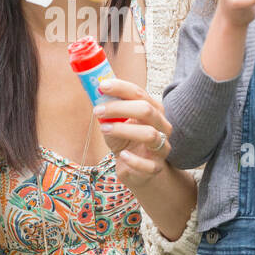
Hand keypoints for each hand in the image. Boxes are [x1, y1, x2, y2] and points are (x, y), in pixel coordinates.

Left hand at [92, 77, 173, 192]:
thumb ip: (109, 109)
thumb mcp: (116, 122)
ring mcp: (161, 147)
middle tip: (98, 110)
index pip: (140, 93)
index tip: (102, 86)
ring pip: (149, 134)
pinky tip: (122, 155)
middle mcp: (162, 126)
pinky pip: (148, 164)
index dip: (121, 88)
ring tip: (103, 129)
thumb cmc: (125, 141)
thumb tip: (93, 91)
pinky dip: (133, 159)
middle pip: (146, 110)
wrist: (136, 169)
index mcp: (154, 110)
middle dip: (120, 108)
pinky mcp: (156, 167)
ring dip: (123, 130)